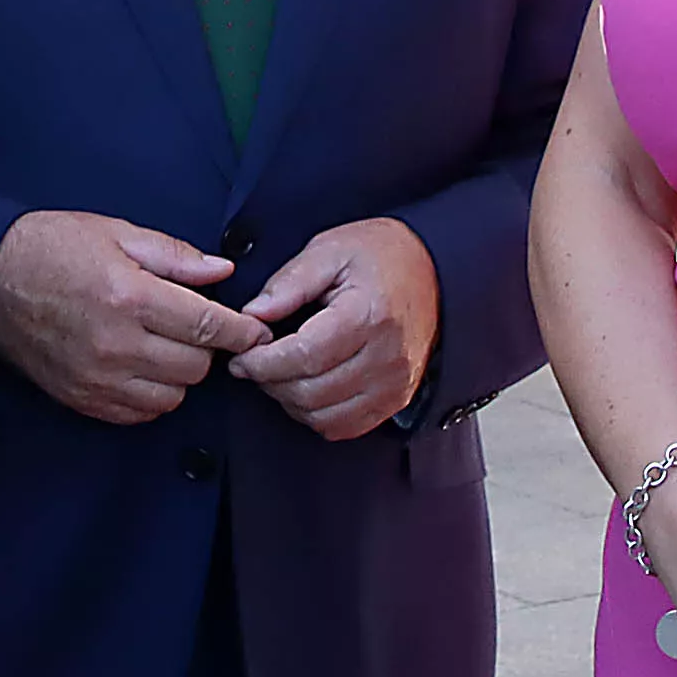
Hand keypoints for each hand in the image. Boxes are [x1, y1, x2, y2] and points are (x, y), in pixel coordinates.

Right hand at [0, 210, 268, 423]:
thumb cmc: (53, 248)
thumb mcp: (116, 233)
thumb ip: (175, 256)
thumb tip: (222, 272)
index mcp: (130, 297)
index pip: (209, 327)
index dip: (243, 332)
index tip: (258, 332)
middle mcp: (117, 344)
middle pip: (196, 367)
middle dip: (206, 348)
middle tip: (195, 327)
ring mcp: (97, 378)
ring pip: (173, 396)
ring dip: (179, 374)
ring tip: (163, 346)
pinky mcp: (82, 399)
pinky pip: (140, 413)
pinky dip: (152, 395)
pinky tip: (142, 368)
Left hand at [225, 218, 437, 439]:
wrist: (435, 270)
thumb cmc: (381, 256)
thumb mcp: (330, 250)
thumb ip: (289, 283)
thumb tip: (252, 315)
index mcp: (368, 315)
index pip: (304, 356)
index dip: (262, 363)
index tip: (241, 357)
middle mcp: (386, 356)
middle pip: (310, 392)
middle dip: (270, 382)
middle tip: (255, 364)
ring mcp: (395, 383)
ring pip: (324, 417)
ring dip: (290, 402)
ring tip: (280, 374)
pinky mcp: (397, 399)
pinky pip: (346, 427)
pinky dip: (317, 416)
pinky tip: (307, 389)